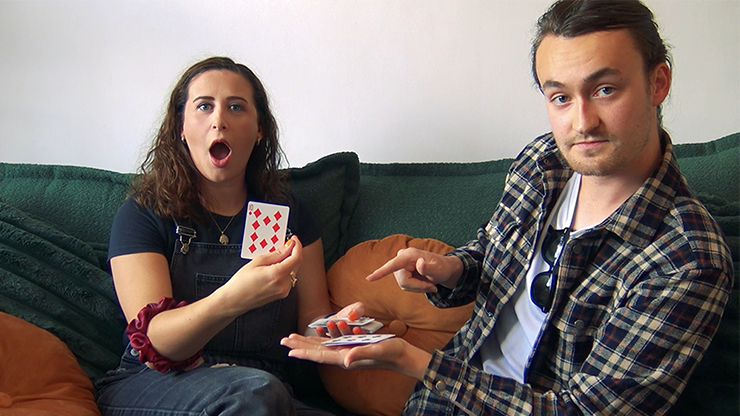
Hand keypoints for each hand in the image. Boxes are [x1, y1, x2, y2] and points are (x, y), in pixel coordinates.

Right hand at [219, 236, 302, 314]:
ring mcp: (284, 291)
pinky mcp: (282, 294)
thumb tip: (288, 246)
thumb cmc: (241, 282)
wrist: (234, 300)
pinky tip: (275, 267)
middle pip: (296, 264)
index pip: (296, 257)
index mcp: (277, 275)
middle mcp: (284, 284)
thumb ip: (276, 254)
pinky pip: (289, 278)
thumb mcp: (257, 262)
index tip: (293, 239)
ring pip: (293, 271)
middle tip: (285, 244)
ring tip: (276, 257)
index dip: (297, 246)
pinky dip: (285, 270)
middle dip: (293, 253)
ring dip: (289, 261)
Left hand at [280, 333, 430, 379]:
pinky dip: (320, 340)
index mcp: (346, 357)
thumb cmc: (391, 352)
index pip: (320, 355)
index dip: (305, 352)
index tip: (290, 350)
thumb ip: (361, 354)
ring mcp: (347, 352)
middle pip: (317, 351)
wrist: (403, 355)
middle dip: (300, 346)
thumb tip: (345, 360)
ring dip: (307, 342)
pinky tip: (315, 337)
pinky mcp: (352, 347)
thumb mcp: (377, 350)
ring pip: (322, 347)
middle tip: (283, 340)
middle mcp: (343, 356)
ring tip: (293, 338)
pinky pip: (331, 344)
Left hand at [315, 302, 366, 337]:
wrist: (344, 315)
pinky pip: (325, 338)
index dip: (359, 333)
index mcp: (361, 336)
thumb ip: (358, 311)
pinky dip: (322, 333)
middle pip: (348, 338)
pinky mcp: (329, 339)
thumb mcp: (358, 308)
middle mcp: (350, 341)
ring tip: (330, 323)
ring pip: (336, 339)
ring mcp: (339, 342)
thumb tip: (351, 316)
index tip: (356, 328)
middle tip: (342, 323)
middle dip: (345, 330)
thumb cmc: (354, 312)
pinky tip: (319, 328)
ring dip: (333, 331)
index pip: (362, 337)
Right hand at [365, 247, 461, 292]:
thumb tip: (419, 263)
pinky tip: (424, 283)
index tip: (369, 278)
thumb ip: (429, 268)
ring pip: (404, 285)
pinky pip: (405, 286)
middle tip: (432, 286)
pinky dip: (416, 288)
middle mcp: (402, 259)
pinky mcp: (401, 272)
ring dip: (418, 288)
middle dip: (417, 287)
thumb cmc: (442, 268)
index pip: (393, 264)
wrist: (443, 270)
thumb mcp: (439, 269)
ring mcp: (401, 266)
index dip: (381, 272)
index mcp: (410, 255)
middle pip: (403, 281)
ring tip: (430, 284)